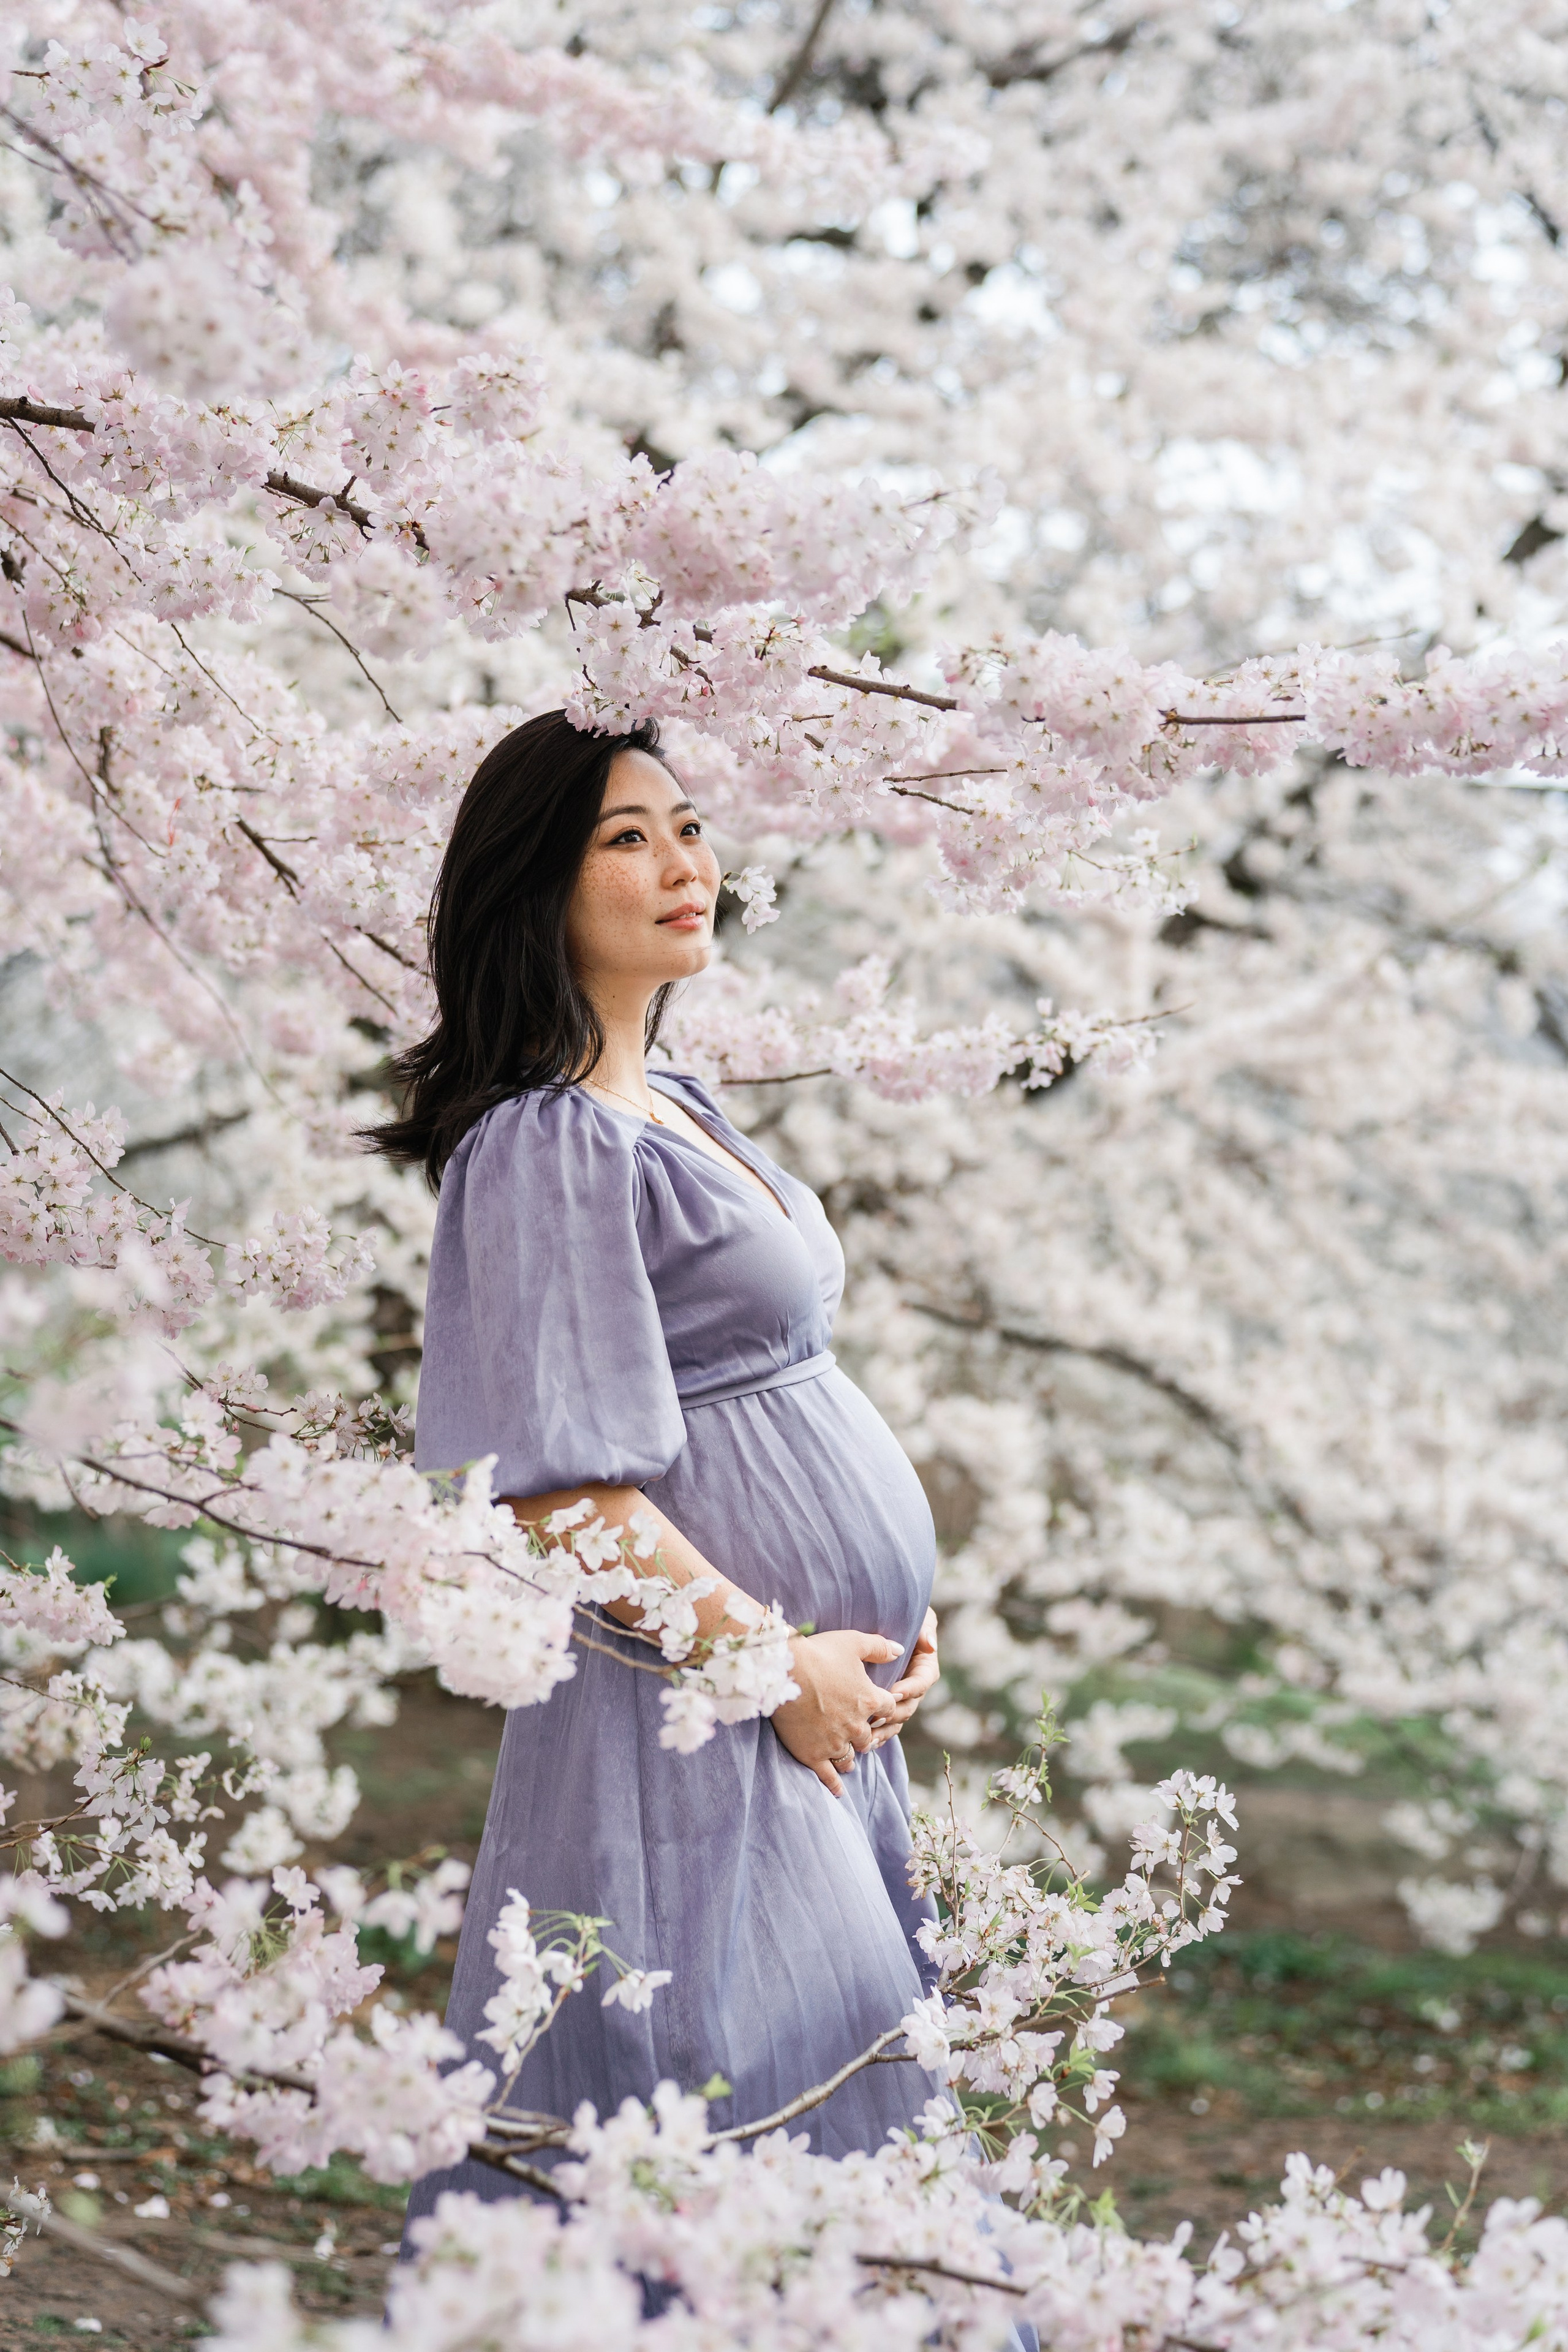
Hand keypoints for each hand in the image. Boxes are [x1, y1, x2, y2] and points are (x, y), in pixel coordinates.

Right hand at [771, 1629, 902, 1797]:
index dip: (883, 1706)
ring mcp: (835, 1743)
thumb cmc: (819, 1652)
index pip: (888, 1709)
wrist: (783, 1670)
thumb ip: (880, 1647)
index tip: (877, 1706)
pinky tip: (838, 1791)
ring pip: (850, 1757)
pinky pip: (829, 1776)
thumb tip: (901, 1650)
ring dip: (850, 1755)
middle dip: (864, 1733)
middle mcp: (857, 1726)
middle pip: (868, 1737)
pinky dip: (834, 1785)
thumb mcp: (854, 1641)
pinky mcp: (813, 1754)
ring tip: (845, 1756)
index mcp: (871, 1700)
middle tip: (855, 1730)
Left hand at [866, 1609, 938, 1749]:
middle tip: (876, 1717)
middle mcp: (914, 1687)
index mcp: (924, 1668)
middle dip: (894, 1713)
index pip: (921, 1682)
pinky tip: (866, 1743)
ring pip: (897, 1720)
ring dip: (884, 1730)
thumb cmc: (905, 1617)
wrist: (884, 1623)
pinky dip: (878, 1735)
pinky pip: (886, 1725)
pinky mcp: (887, 1706)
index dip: (909, 1688)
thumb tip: (930, 1646)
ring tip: (869, 1738)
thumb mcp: (920, 1618)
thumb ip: (926, 1629)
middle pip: (909, 1706)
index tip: (893, 1691)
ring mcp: (901, 1699)